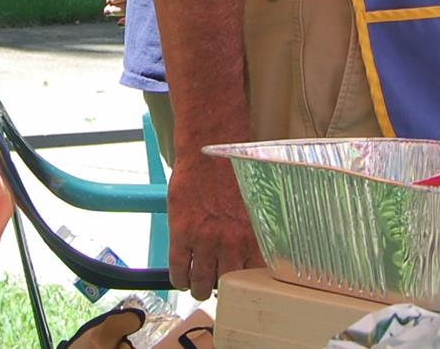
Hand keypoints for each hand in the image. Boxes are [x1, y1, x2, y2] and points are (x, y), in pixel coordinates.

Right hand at [166, 152, 260, 299]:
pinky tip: (183, 279)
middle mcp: (230, 241)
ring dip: (200, 289)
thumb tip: (260, 251)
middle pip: (227, 283)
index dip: (248, 285)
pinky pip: (179, 269)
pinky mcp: (181, 234)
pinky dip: (180, 279)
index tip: (244, 287)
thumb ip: (255, 230)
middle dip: (223, 289)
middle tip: (220, 288)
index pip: (255, 276)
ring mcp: (204, 240)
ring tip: (199, 287)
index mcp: (253, 234)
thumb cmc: (233, 170)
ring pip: (201, 282)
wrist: (208, 149)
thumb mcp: (255, 203)